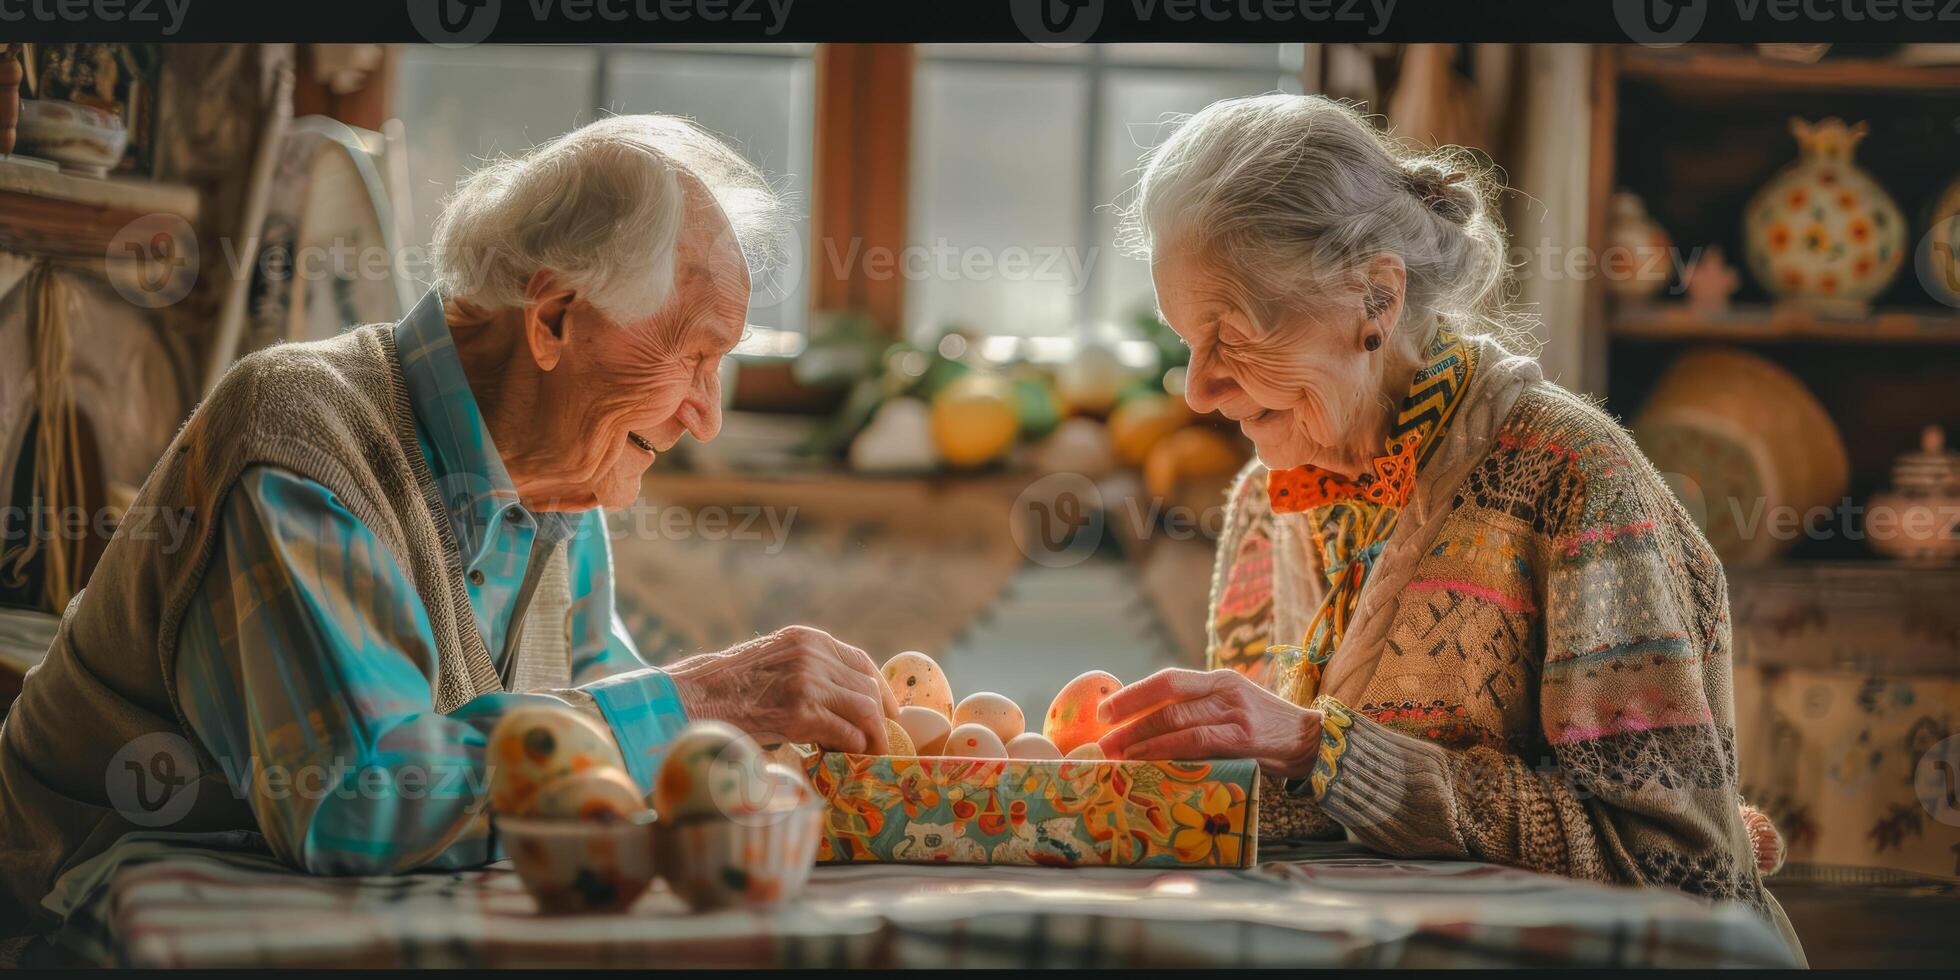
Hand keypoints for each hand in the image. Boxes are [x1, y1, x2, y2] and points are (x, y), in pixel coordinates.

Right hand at [666, 626, 898, 753]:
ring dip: (869, 738)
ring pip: (865, 711)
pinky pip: (845, 734)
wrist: (690, 698)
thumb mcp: (771, 664)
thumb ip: (805, 673)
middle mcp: (812, 655)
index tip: (890, 713)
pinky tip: (837, 758)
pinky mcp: (800, 713)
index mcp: (807, 639)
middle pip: (868, 688)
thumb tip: (840, 705)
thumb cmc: (723, 689)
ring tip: (860, 756)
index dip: (881, 690)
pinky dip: (849, 749)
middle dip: (880, 720)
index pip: (861, 661)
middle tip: (878, 744)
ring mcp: (808, 682)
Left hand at [1096, 667, 1321, 779]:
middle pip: (1166, 699)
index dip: (1133, 693)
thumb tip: (1145, 727)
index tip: (1105, 710)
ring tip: (1117, 753)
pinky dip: (1166, 751)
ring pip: (1176, 720)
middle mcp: (1225, 690)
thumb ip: (1198, 711)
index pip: (1168, 679)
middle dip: (1128, 720)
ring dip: (1140, 738)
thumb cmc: (1263, 730)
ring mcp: (1235, 713)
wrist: (1310, 741)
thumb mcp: (1231, 708)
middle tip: (1102, 738)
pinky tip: (1146, 760)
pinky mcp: (1243, 738)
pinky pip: (1196, 742)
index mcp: (1218, 679)